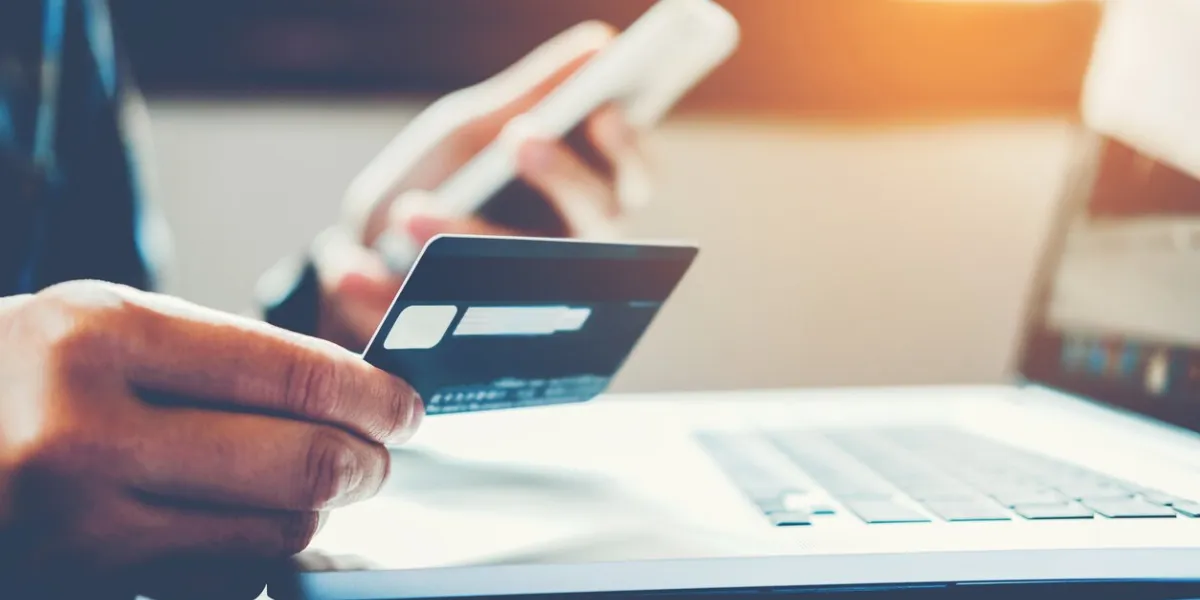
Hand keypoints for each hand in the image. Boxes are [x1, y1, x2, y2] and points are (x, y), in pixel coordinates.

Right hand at [0, 281, 420, 583]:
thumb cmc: (10, 378)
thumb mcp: (93, 329)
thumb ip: (213, 358)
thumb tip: (344, 395)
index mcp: (99, 338)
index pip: (291, 375)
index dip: (373, 396)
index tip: (405, 407)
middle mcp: (85, 432)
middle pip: (301, 464)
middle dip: (366, 464)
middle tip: (379, 458)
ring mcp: (78, 526)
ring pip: (272, 534)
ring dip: (312, 513)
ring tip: (309, 487)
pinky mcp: (80, 587)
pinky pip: (217, 582)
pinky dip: (251, 559)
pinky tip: (240, 529)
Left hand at [313, 21, 653, 347]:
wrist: (362, 257)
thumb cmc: (440, 180)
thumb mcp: (473, 131)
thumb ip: (531, 95)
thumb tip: (600, 44)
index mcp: (579, 197)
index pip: (632, 177)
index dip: (629, 151)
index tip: (603, 113)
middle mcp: (568, 255)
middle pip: (598, 226)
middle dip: (563, 179)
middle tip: (521, 139)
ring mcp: (523, 305)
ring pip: (523, 281)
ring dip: (466, 239)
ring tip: (407, 210)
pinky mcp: (466, 348)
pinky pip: (439, 326)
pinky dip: (385, 295)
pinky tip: (351, 269)